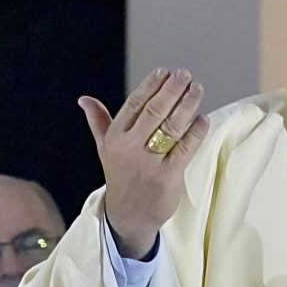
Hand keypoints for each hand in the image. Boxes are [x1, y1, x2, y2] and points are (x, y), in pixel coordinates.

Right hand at [78, 68, 207, 257]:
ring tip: (197, 89)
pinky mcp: (167, 176)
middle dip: (171, 90)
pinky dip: (195, 132)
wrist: (128, 215)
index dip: (150, 85)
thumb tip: (84, 99)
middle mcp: (128, 148)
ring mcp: (148, 162)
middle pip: (154, 111)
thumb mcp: (106, 149)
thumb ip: (99, 122)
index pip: (134, 104)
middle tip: (186, 75)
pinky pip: (185, 149)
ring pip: (171, 126)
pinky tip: (202, 119)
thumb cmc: (121, 177)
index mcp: (115, 138)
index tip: (165, 71)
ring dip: (187, 105)